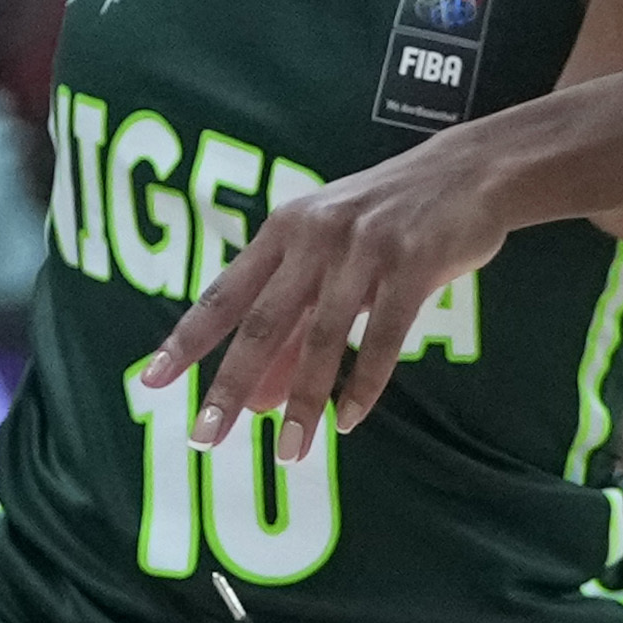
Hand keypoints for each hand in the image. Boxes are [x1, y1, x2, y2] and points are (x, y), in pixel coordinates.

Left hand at [146, 130, 528, 454]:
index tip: (151, 381)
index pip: (224, 294)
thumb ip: (294, 324)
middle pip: (263, 323)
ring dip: (302, 400)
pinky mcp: (413, 262)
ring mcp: (364, 248)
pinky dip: (363, 383)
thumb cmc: (392, 221)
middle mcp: (315, 237)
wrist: (471, 171)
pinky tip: (347, 420)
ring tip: (289, 452)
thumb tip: (253, 398)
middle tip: (206, 436)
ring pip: (321, 337)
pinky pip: (382, 336)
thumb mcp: (334, 260)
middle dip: (230, 384)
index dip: (187, 340)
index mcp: (285, 231)